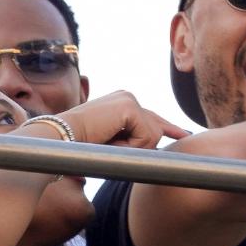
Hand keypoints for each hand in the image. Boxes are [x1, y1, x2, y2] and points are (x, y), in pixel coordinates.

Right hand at [54, 92, 188, 149]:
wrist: (60, 139)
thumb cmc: (80, 147)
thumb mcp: (112, 143)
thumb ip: (132, 140)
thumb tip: (157, 148)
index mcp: (122, 102)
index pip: (151, 117)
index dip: (169, 127)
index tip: (184, 134)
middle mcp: (128, 97)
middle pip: (156, 128)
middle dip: (142, 146)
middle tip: (111, 144)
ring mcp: (129, 99)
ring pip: (153, 135)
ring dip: (132, 148)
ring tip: (107, 142)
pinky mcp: (129, 107)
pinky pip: (147, 136)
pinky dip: (131, 146)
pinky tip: (111, 140)